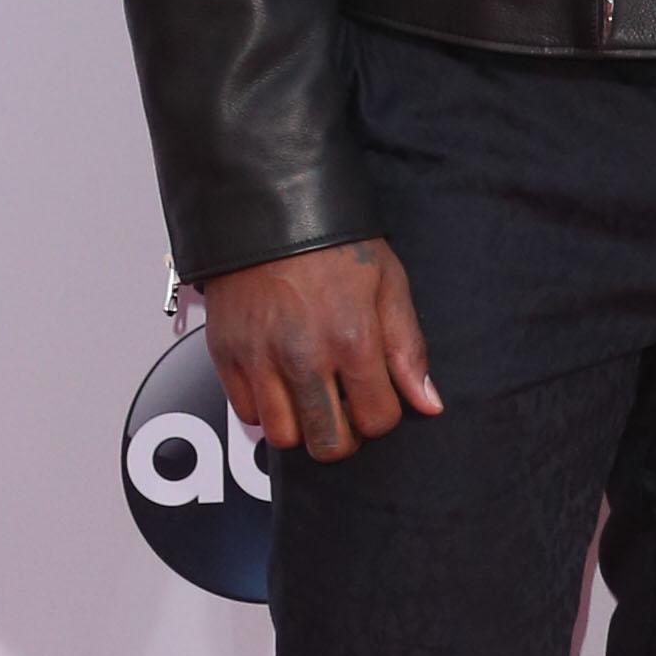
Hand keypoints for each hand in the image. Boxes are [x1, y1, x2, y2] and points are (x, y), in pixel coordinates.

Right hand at [202, 238, 441, 460]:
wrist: (270, 211)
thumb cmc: (335, 245)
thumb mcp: (388, 287)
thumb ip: (409, 350)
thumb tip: (428, 404)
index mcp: (352, 340)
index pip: (377, 420)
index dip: (381, 416)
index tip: (375, 398)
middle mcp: (303, 357)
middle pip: (328, 444)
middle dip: (343, 436)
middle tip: (343, 411)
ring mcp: (260, 359)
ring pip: (283, 438)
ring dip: (301, 426)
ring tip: (310, 396)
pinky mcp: (226, 356)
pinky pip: (246, 414)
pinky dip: (265, 408)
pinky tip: (279, 381)